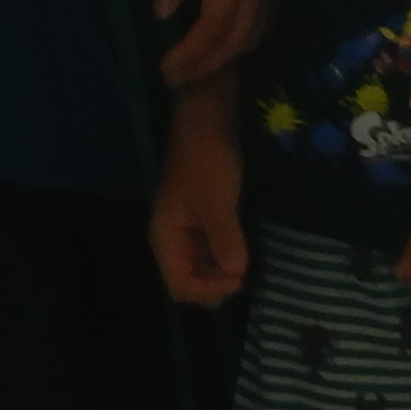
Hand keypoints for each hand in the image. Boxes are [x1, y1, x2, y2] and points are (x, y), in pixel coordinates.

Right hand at [151, 115, 250, 305]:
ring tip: (245, 266)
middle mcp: (171, 239)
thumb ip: (225, 238)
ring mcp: (185, 231)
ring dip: (220, 275)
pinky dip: (224, 259)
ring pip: (200, 269)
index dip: (208, 290)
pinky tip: (241, 253)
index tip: (240, 278)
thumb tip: (236, 273)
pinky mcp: (200, 221)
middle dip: (214, 287)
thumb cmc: (208, 158)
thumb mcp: (218, 200)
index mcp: (165, 236)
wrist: (207, 119)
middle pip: (187, 282)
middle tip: (244, 275)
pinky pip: (209, 252)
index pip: (180, 285)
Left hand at [152, 0, 271, 83]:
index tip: (165, 71)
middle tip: (175, 80)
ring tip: (196, 68)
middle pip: (236, 41)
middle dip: (205, 66)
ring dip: (225, 58)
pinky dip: (244, 40)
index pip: (212, 30)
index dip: (189, 57)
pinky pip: (264, 20)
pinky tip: (226, 42)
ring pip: (254, 34)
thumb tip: (161, 15)